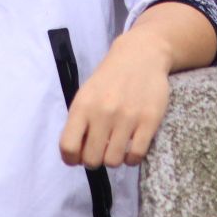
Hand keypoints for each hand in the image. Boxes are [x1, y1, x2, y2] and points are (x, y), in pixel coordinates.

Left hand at [58, 2, 216, 169]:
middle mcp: (103, 113)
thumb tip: (76, 154)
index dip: (71, 159)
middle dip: (93, 160)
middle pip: (91, 159)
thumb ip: (79, 121)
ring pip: (113, 161)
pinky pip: (136, 155)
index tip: (77, 158)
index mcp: (83, 106)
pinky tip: (131, 149)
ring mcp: (127, 118)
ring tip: (116, 148)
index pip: (68, 147)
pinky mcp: (149, 121)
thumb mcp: (86, 94)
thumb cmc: (109, 78)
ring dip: (113, 159)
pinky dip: (131, 159)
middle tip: (100, 150)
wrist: (141, 54)